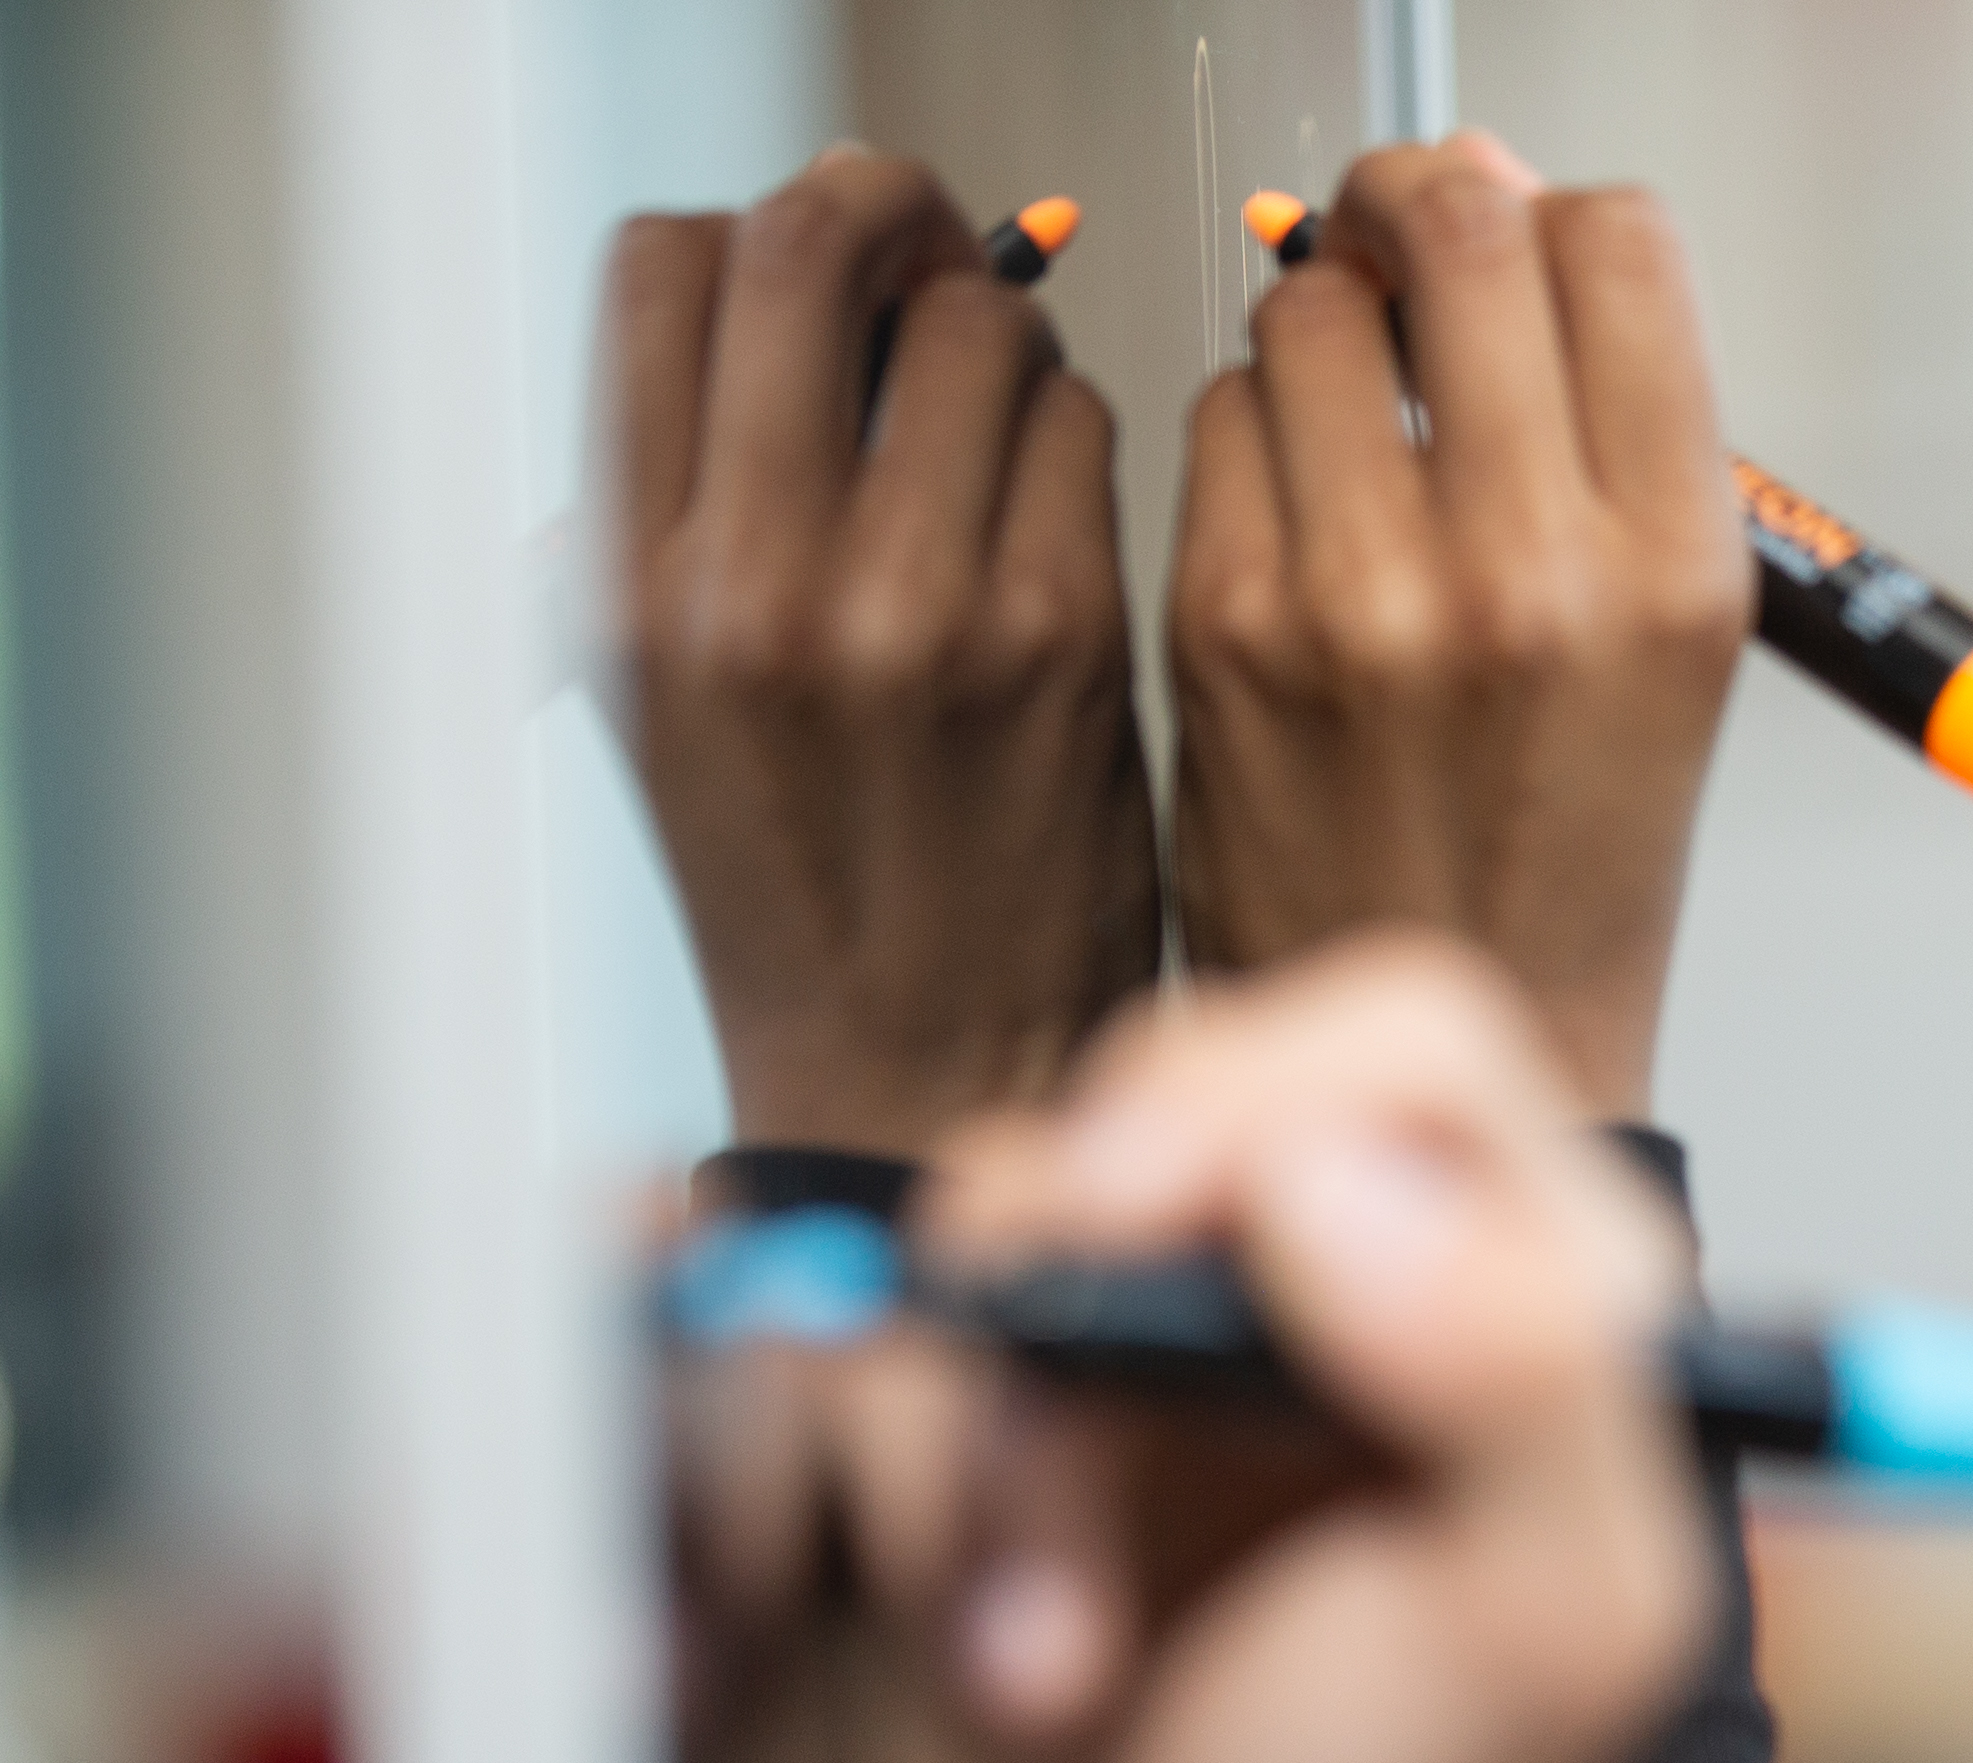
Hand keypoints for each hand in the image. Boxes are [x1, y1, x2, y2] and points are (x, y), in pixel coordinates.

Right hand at [599, 152, 1161, 1154]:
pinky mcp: (1066, 640)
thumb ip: (664, 513)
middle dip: (885, 226)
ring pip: (978, 326)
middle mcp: (760, 584)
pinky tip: (1056, 514)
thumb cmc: (810, 889)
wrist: (924, 1073)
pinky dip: (1075, 437)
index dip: (750, 239)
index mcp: (638, 584)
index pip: (657, 275)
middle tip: (930, 266)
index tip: (814, 276)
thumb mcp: (658, 700)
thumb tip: (748, 326)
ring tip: (997, 423)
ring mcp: (919, 608)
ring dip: (1002, 340)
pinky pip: (1082, 431)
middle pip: (811, 251)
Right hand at [857, 936, 1712, 1762]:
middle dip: (1088, 1287)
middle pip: (1168, 1096)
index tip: (1151, 1219)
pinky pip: (893, 1359)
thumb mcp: (1542, 1636)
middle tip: (1069, 1433)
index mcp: (1537, 1304)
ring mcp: (1168, 1370)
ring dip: (997, 1452)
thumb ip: (1517, 1372)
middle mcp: (1358, 1301)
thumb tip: (1343, 1181)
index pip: (1409, 1045)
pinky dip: (922, 1517)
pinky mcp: (1009, 1449)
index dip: (1266, 1089)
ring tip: (1062, 1659)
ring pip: (1000, 1227)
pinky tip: (1009, 1677)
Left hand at [1165, 136, 1750, 1116]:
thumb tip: (1495, 204)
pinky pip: (1223, 419)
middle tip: (1398, 254)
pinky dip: (1253, 436)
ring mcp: (1369, 597)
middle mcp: (1534, 575)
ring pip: (1313, 312)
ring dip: (1326, 330)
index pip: (1617, 249)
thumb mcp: (1666, 647)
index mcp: (1673, 574)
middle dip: (1414, 212)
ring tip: (1355, 429)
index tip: (1514, 242)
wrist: (1457, 1045)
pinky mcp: (1232, 622)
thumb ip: (1606, 432)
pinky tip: (1292, 523)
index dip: (1552, 213)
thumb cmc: (1561, 850)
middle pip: (1455, 233)